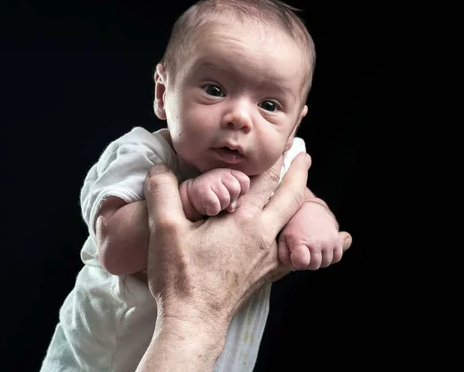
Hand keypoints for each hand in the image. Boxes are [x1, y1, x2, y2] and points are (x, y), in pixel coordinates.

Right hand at [136, 153, 319, 370]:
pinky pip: (290, 254)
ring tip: (303, 191)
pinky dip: (300, 242)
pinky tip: (299, 244)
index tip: (288, 142)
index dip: (279, 158)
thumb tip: (159, 168)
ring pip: (293, 223)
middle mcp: (262, 237)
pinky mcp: (265, 275)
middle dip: (299, 173)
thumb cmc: (180, 276)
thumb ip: (162, 193)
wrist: (193, 321)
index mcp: (243, 221)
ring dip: (299, 202)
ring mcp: (267, 258)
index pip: (267, 181)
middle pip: (290, 198)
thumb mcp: (165, 230)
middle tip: (305, 155)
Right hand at [180, 168, 249, 218]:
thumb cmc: (214, 198)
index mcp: (230, 173)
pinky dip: (212, 210)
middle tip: (221, 201)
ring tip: (214, 204)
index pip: (245, 181)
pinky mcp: (201, 189)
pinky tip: (207, 207)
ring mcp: (209, 179)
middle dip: (231, 200)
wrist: (190, 198)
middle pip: (236, 189)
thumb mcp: (229, 196)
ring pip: (225, 198)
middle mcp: (220, 173)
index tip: (232, 196)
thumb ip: (238, 198)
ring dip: (221, 206)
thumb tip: (233, 206)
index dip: (241, 192)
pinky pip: (214, 204)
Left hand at [278, 201, 351, 269]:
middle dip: (307, 262)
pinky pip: (337, 257)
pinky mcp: (338, 239)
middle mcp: (316, 241)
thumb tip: (294, 267)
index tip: (295, 255)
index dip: (297, 263)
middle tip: (303, 251)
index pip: (302, 263)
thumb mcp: (282, 238)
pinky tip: (322, 249)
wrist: (309, 207)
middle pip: (314, 265)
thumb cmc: (292, 224)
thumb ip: (284, 255)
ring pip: (326, 263)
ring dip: (319, 259)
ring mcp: (329, 241)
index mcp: (300, 241)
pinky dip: (331, 256)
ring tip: (312, 249)